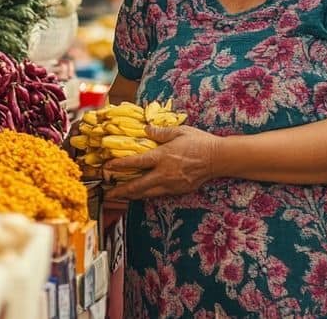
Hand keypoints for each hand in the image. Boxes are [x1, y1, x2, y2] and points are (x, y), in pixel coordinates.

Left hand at [104, 125, 220, 200]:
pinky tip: (142, 193)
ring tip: (121, 196)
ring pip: (147, 193)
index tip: (107, 167)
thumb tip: (146, 129)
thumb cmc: (199, 142)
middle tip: (109, 194)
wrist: (218, 158)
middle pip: (138, 186)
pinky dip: (147, 194)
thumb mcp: (179, 131)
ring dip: (132, 195)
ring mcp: (171, 184)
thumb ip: (160, 132)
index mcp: (162, 156)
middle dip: (121, 191)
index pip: (136, 162)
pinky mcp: (179, 190)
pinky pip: (159, 194)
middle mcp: (164, 173)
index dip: (119, 165)